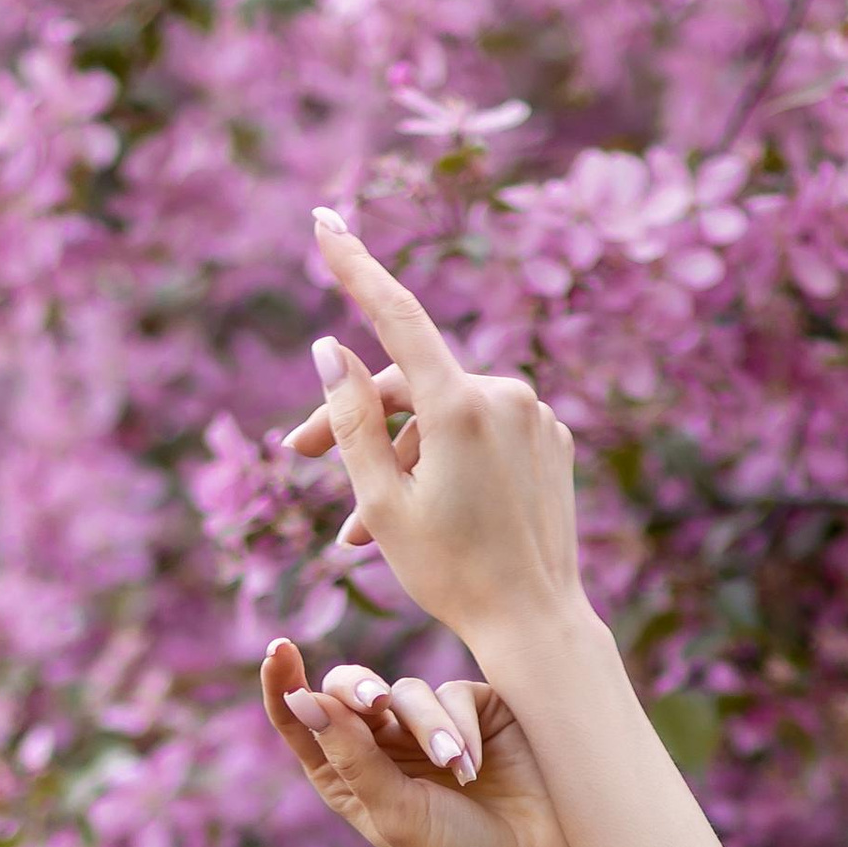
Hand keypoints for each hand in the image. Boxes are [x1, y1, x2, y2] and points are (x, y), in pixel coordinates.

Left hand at [261, 638, 596, 846]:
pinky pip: (453, 693)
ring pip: (406, 692)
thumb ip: (351, 755)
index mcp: (348, 776)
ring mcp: (428, 726)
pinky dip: (462, 725)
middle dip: (359, 691)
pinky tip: (477, 765)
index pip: (304, 722)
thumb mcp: (395, 811)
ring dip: (429, 728)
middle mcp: (383, 746)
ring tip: (458, 769)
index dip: (286, 684)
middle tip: (375, 706)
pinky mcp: (476, 711)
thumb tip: (304, 698)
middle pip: (350, 690)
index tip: (278, 651)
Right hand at [281, 212, 586, 652]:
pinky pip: (482, 434)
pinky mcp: (551, 439)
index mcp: (460, 407)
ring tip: (361, 529)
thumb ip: (350, 420)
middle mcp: (504, 395)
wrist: (536, 623)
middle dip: (354, 420)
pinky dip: (445, 461)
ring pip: (443, 415)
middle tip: (297, 457)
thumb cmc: (451, 575)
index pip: (396, 314)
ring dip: (398, 457)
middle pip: (409, 386)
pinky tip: (424, 510)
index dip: (354, 266)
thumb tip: (328, 348)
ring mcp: (534, 415)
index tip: (323, 222)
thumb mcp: (382, 504)